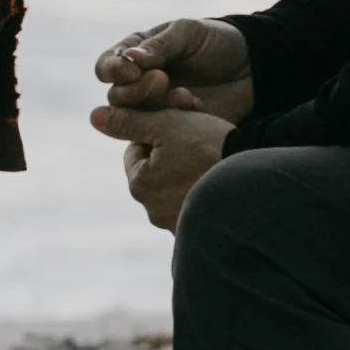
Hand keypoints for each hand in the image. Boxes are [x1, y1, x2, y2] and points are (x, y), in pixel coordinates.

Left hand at [89, 101, 230, 232]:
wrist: (256, 182)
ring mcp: (179, 226)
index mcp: (140, 185)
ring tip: (213, 156)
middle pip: (157, 170)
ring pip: (176, 187)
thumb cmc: (209, 148)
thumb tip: (93, 116)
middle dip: (173, 150)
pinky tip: (221, 177)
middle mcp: (154, 212)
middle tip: (200, 134)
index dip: (158, 130)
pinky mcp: (203, 233)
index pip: (137, 149)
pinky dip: (204, 190)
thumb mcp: (166, 124)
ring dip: (189, 170)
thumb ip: (129, 120)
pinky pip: (196, 205)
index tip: (180, 123)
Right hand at [93, 15, 252, 122]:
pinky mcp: (172, 130)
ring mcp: (155, 109)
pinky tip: (196, 107)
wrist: (253, 68)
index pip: (107, 66)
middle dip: (135, 90)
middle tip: (161, 80)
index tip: (132, 70)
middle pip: (116, 97)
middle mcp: (138, 84)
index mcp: (136, 55)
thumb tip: (130, 58)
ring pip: (135, 118)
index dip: (113, 70)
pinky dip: (175, 122)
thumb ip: (160, 45)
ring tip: (184, 95)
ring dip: (156, 107)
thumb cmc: (217, 42)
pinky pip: (160, 134)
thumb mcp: (189, 33)